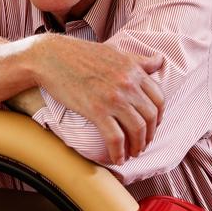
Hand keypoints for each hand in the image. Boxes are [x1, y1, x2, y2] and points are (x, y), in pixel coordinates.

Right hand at [32, 36, 164, 164]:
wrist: (51, 57)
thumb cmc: (80, 54)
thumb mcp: (115, 52)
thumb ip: (139, 60)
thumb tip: (160, 60)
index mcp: (133, 69)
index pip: (159, 98)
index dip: (159, 116)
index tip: (153, 125)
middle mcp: (128, 84)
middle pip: (151, 116)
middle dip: (150, 134)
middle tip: (143, 143)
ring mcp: (113, 98)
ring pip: (137, 129)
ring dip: (138, 146)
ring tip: (133, 153)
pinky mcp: (96, 110)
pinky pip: (115, 138)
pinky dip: (119, 152)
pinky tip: (118, 158)